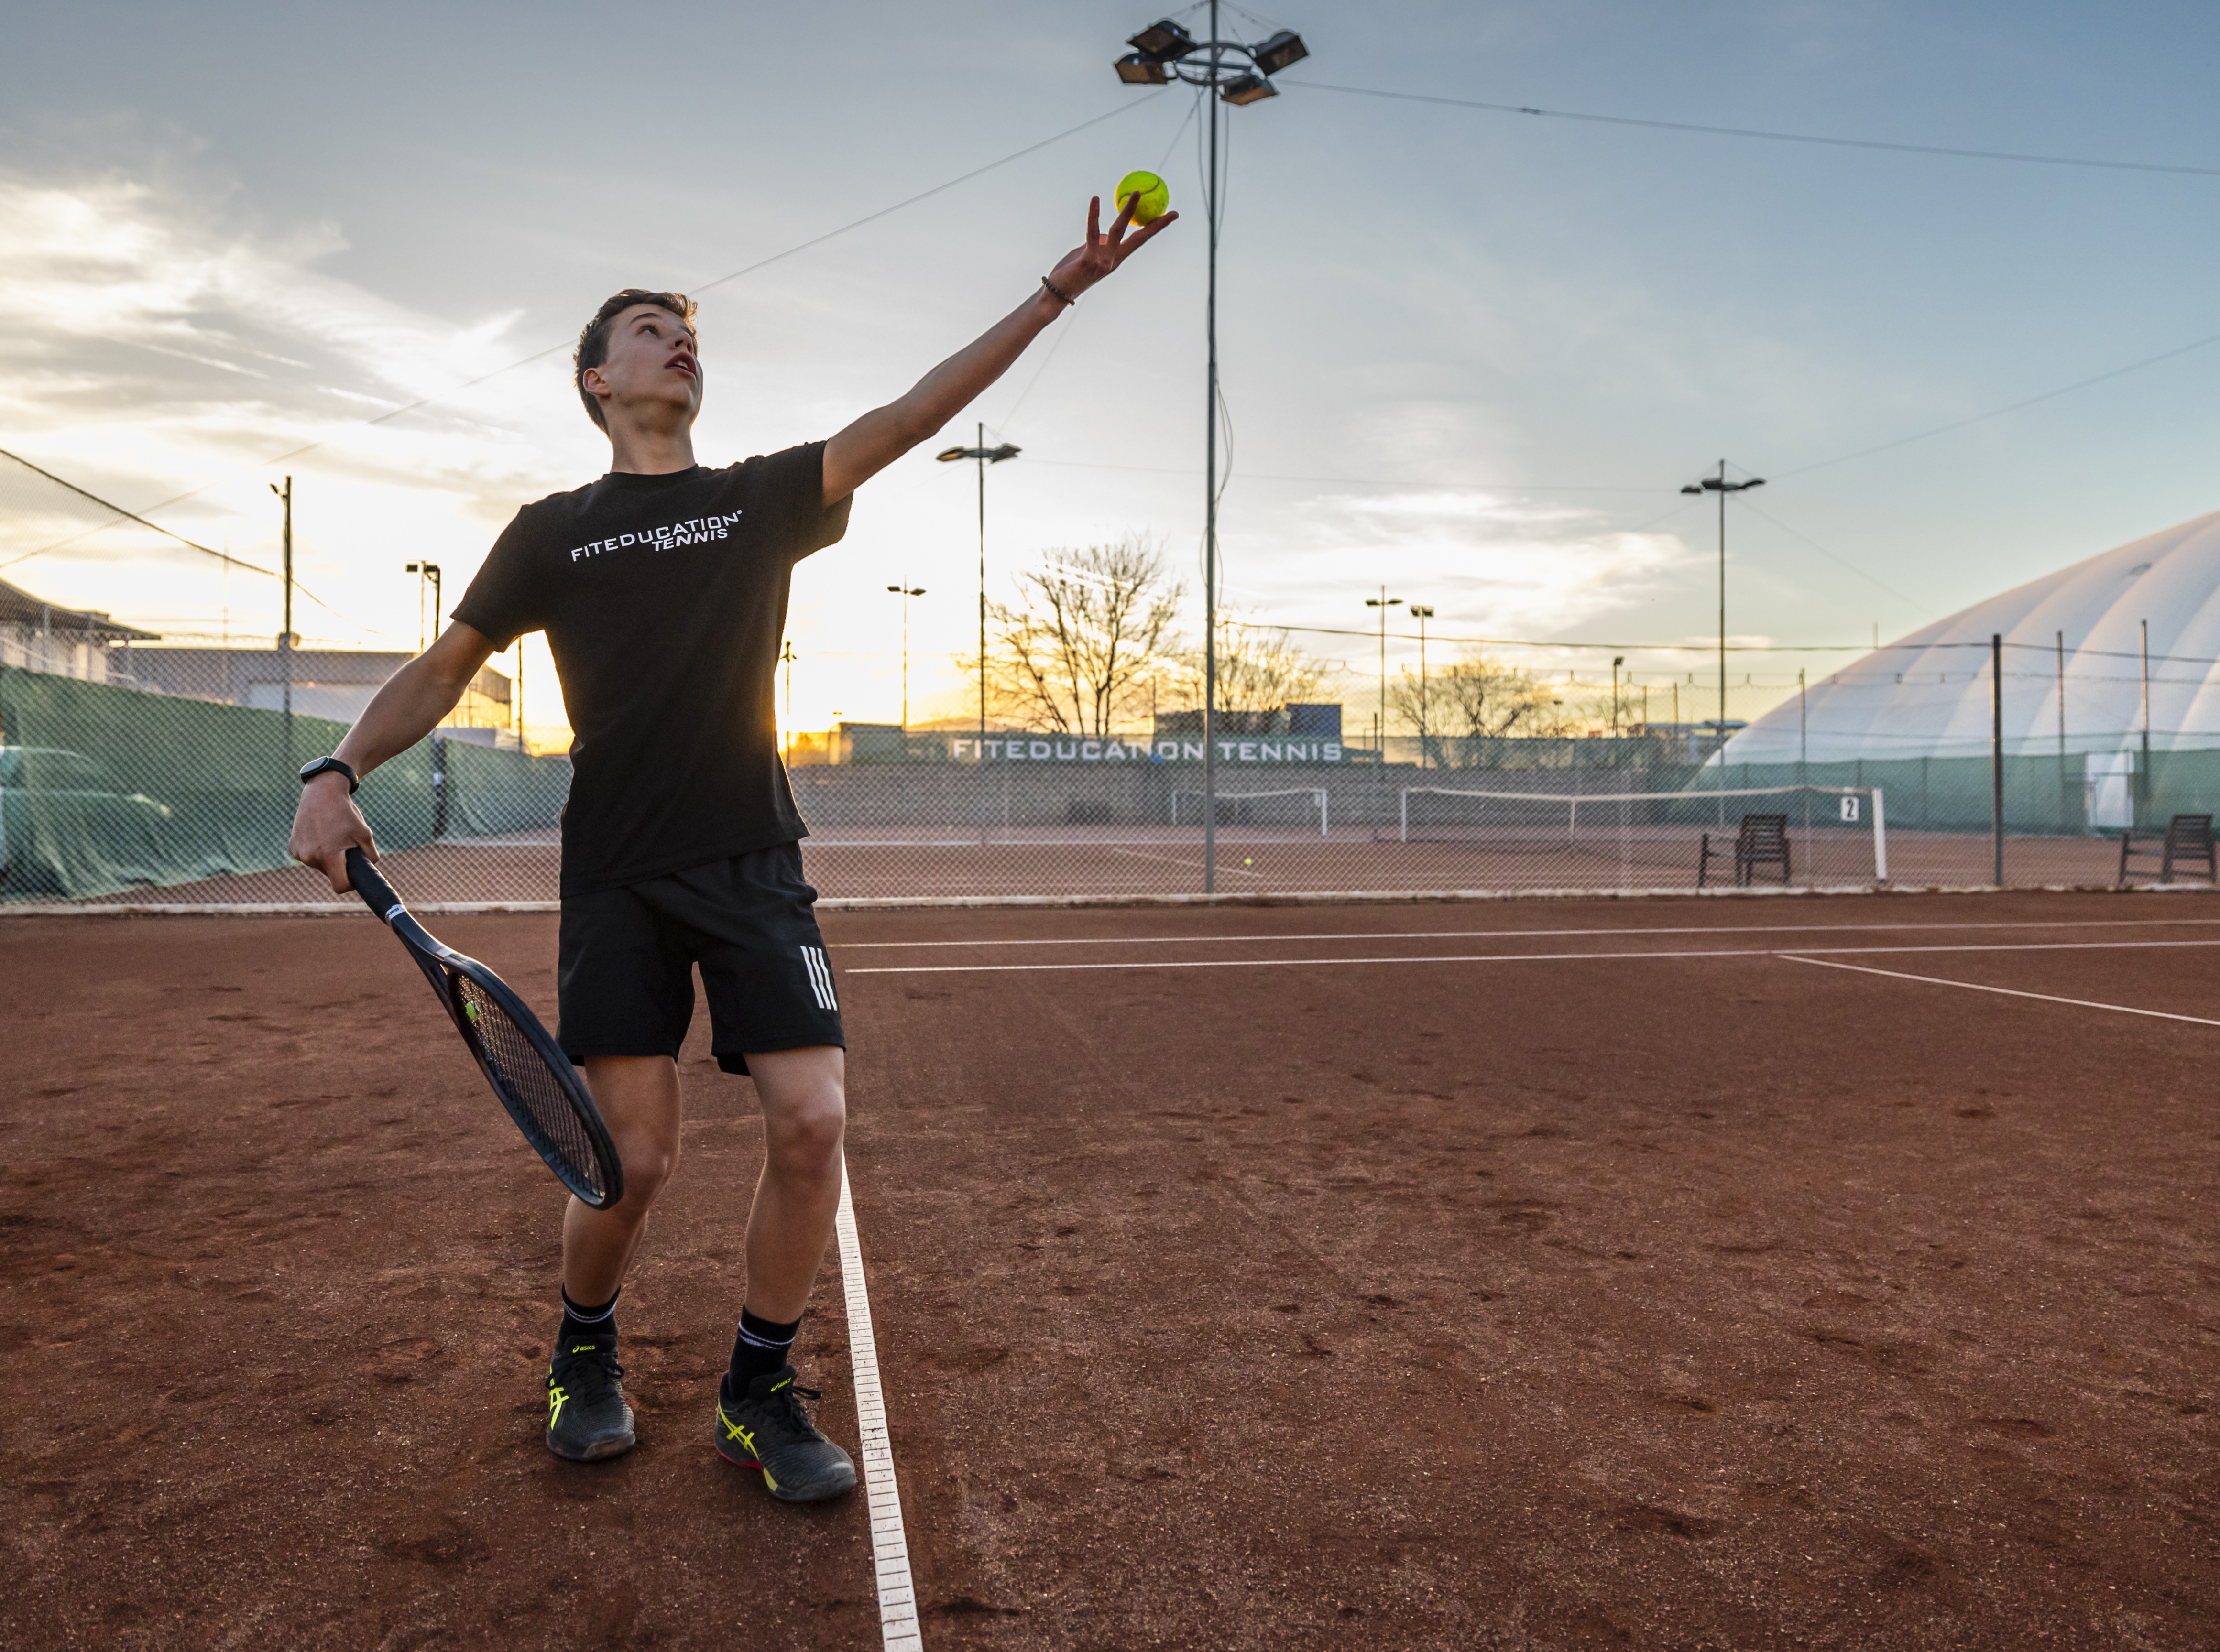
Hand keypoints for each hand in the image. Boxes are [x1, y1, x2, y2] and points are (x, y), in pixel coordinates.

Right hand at [288, 773, 376, 893]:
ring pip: (319, 865)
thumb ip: (371, 856)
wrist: (322, 793)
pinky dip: (315, 850)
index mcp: (328, 856)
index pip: (339, 885)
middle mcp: (310, 857)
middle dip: (339, 865)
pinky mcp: (292, 846)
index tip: (354, 876)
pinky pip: (308, 856)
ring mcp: (299, 852)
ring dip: (327, 856)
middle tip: (344, 845)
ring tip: (331, 836)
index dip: (350, 884)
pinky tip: (319, 834)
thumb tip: (370, 869)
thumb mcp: (365, 833)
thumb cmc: (345, 813)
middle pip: (330, 874)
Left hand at [1045, 194, 1177, 300]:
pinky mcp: (1089, 259)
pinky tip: (1095, 199)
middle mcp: (1114, 260)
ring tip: (1137, 193)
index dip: (1156, 228)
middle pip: (1140, 239)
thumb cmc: (1071, 272)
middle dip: (1157, 224)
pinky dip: (1094, 215)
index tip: (1172, 216)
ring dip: (1128, 211)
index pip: (1140, 240)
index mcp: (1116, 258)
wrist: (1057, 293)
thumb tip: (1105, 234)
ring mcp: (1103, 261)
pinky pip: (1092, 233)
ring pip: (1119, 231)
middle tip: (1173, 211)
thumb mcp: (1088, 254)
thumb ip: (1098, 243)